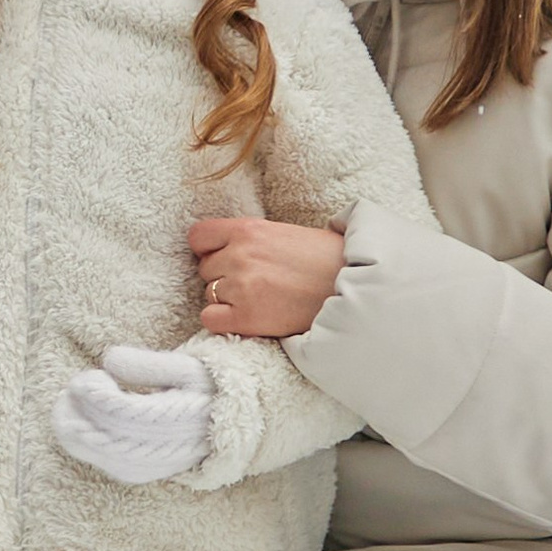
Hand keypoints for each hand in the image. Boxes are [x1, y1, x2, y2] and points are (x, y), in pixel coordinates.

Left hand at [52, 342, 215, 485]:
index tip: (88, 376)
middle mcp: (159, 451)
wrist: (226, 427)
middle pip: (104, 437)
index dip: (98, 396)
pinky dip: (81, 442)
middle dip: (78, 413)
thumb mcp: (186, 368)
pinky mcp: (136, 473)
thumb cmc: (204, 391)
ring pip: (96, 454)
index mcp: (175, 423)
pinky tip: (79, 420)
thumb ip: (149, 363)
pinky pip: (100, 461)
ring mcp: (146, 467)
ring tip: (67, 402)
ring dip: (73, 429)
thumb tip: (109, 358)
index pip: (124, 414)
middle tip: (69, 390)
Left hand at [189, 216, 346, 340]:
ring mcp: (241, 286)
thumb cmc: (325, 259)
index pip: (198, 236)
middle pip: (205, 268)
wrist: (353, 286)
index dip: (208, 250)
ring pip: (208, 293)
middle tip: (254, 283)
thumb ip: (251, 238)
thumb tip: (223, 249)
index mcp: (248, 229)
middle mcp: (240, 255)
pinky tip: (247, 318)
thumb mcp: (283, 233)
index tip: (222, 258)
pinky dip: (223, 321)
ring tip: (259, 299)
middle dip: (223, 276)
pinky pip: (210, 319)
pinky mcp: (247, 317)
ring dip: (227, 299)